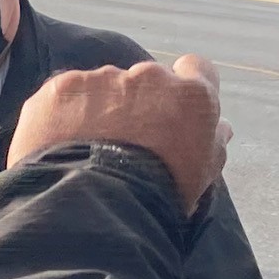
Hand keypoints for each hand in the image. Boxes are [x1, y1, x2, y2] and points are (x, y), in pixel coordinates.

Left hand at [7, 54, 228, 214]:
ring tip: (87, 150)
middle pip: (145, 80)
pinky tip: (59, 146)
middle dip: (137, 102)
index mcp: (191, 96)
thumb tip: (220, 126)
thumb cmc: (158, 198)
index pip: (196, 69)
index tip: (171, 110)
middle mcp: (149, 76)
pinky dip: (62, 115)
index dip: (182, 90)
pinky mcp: (61, 89)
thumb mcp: (202, 176)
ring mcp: (103, 79)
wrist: (95, 209)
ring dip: (97, 108)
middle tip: (123, 142)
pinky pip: (64, 96)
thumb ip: (213, 142)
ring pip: (102, 86)